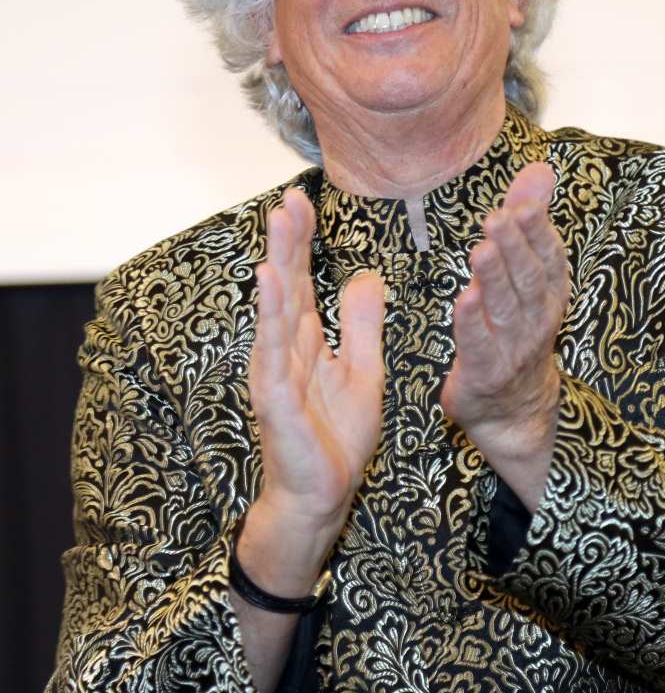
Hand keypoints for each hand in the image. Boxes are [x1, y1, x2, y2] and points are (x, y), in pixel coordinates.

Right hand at [248, 187, 385, 551]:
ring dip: (277, 263)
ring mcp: (276, 371)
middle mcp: (286, 350)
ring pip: (276, 308)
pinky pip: (273, 349)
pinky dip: (270, 314)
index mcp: (307, 342)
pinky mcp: (274, 396)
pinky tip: (270, 281)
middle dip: (288, 241)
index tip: (305, 201)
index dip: (304, 243)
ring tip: (278, 223)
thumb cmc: (336, 437)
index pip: (304, 282)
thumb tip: (366, 278)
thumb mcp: (363, 372)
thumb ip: (362, 327)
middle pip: (287, 285)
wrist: (322, 494)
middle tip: (289, 198)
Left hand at [440, 162, 568, 508]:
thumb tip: (540, 169)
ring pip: (508, 309)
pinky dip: (474, 323)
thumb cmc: (516, 332)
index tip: (525, 206)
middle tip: (497, 218)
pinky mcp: (486, 373)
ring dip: (495, 278)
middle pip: (529, 280)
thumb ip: (530, 224)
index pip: (550, 259)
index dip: (539, 233)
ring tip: (482, 250)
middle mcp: (537, 321)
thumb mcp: (528, 277)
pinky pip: (480, 345)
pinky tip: (465, 299)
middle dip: (516, 248)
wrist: (514, 409)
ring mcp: (514, 348)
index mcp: (549, 295)